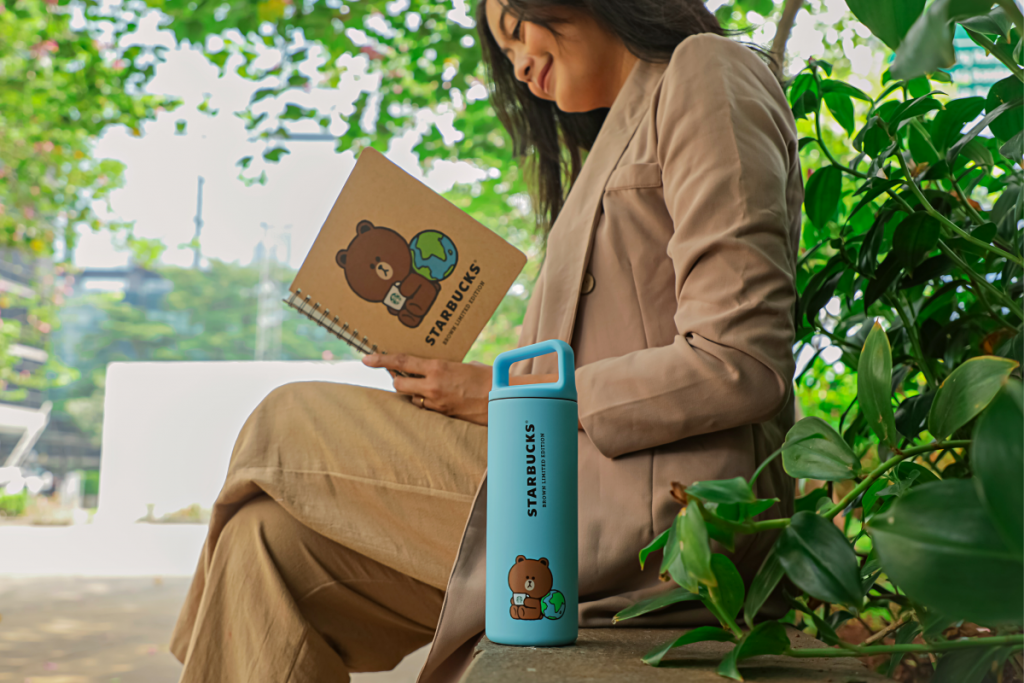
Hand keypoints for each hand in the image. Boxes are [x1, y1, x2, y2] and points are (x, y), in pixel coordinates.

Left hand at [362, 353, 491, 424]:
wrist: (502, 399)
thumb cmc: (488, 378)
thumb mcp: (464, 365)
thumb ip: (445, 366)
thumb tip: (435, 367)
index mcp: (437, 367)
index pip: (401, 362)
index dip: (381, 360)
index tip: (366, 358)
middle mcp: (432, 386)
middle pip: (398, 383)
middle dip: (396, 379)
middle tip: (399, 373)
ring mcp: (436, 403)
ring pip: (411, 398)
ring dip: (412, 392)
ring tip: (424, 386)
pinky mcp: (442, 415)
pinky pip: (425, 408)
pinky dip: (426, 402)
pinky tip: (438, 397)